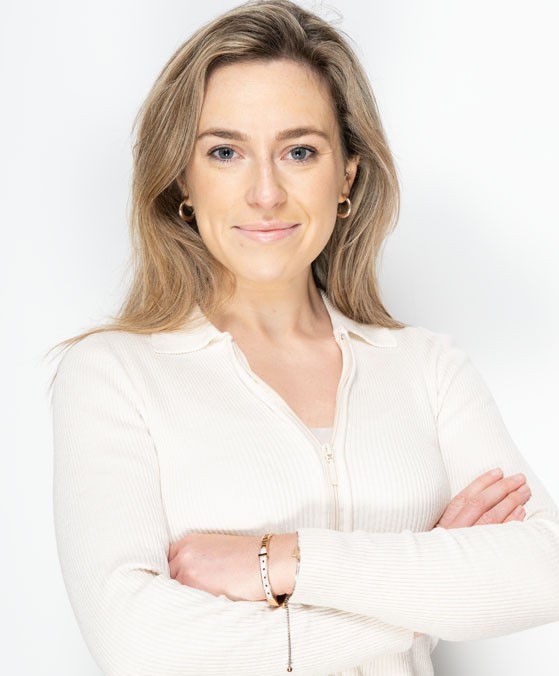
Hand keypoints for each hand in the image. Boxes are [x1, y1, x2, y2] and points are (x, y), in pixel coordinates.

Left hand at [168, 533, 263, 600]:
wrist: (267, 562)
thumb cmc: (248, 556)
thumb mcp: (216, 548)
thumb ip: (196, 558)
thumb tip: (186, 577)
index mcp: (188, 542)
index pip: (166, 561)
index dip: (171, 573)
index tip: (176, 582)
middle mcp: (184, 555)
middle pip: (167, 577)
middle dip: (175, 587)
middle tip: (188, 597)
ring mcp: (187, 573)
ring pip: (174, 592)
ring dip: (182, 599)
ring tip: (197, 604)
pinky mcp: (195, 590)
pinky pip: (184, 603)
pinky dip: (190, 607)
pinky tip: (201, 609)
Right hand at [413, 468, 530, 637]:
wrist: (422, 588)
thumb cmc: (431, 563)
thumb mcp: (432, 539)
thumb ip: (448, 524)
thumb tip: (468, 505)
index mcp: (442, 525)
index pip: (465, 497)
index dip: (482, 482)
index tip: (498, 471)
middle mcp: (454, 533)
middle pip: (481, 504)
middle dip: (502, 489)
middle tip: (519, 479)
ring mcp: (466, 546)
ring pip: (492, 518)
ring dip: (511, 503)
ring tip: (524, 492)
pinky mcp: (477, 559)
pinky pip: (498, 538)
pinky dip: (511, 524)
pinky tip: (521, 514)